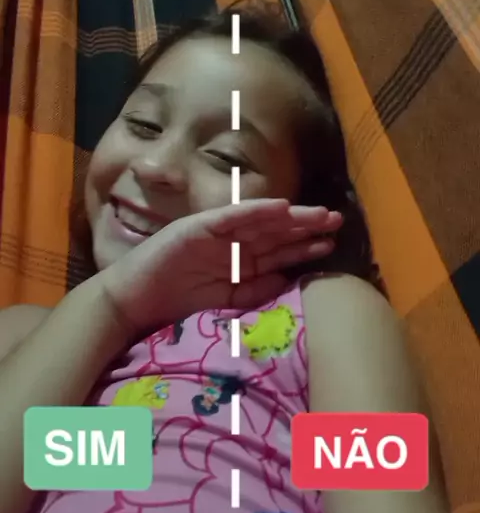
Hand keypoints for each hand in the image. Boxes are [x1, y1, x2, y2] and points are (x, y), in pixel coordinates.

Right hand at [100, 199, 342, 336]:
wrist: (133, 301)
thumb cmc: (175, 304)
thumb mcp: (225, 303)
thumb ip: (255, 292)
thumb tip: (288, 280)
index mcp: (239, 261)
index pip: (277, 251)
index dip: (304, 246)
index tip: (332, 243)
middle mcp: (232, 243)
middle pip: (275, 232)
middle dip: (306, 226)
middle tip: (336, 220)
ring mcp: (216, 232)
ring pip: (260, 221)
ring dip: (290, 216)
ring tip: (319, 214)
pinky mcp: (199, 226)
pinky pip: (232, 217)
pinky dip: (255, 211)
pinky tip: (280, 208)